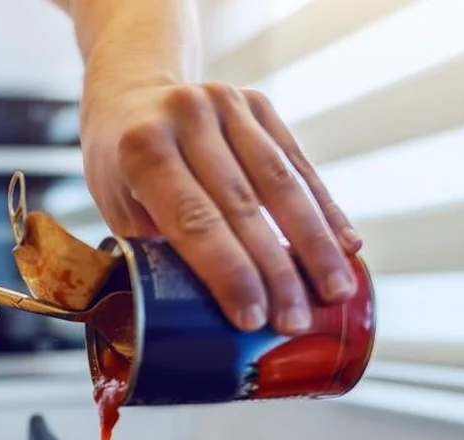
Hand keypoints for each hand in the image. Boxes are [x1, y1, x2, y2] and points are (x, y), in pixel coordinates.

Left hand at [80, 79, 362, 333]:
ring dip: (314, 242)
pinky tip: (345, 245)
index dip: (227, 272)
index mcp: (143, 149)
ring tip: (335, 291)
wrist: (128, 94)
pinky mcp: (257, 103)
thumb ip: (156, 253)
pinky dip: (323, 207)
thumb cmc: (120, 171)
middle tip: (297, 321)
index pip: (194, 219)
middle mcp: (188, 118)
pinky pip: (296, 162)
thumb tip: (203, 318)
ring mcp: (226, 105)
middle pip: (243, 205)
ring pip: (280, 182)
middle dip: (275, 271)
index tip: (253, 319)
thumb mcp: (118, 212)